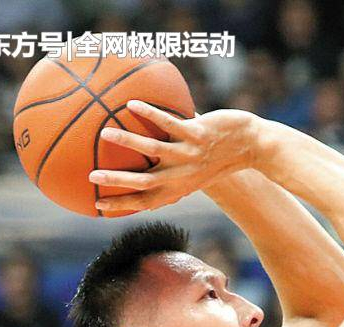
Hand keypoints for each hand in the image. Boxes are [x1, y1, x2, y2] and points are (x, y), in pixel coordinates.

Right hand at [89, 102, 257, 212]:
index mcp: (178, 188)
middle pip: (144, 183)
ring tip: (105, 133)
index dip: (122, 206)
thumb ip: (171, 169)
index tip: (98, 206)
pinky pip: (170, 124)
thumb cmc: (221, 158)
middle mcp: (182, 176)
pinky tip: (132, 104)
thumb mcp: (195, 171)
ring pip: (154, 152)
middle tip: (91, 177)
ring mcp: (190, 155)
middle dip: (117, 182)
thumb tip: (145, 158)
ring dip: (128, 143)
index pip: (145, 202)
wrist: (252, 147)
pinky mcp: (198, 135)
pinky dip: (150, 115)